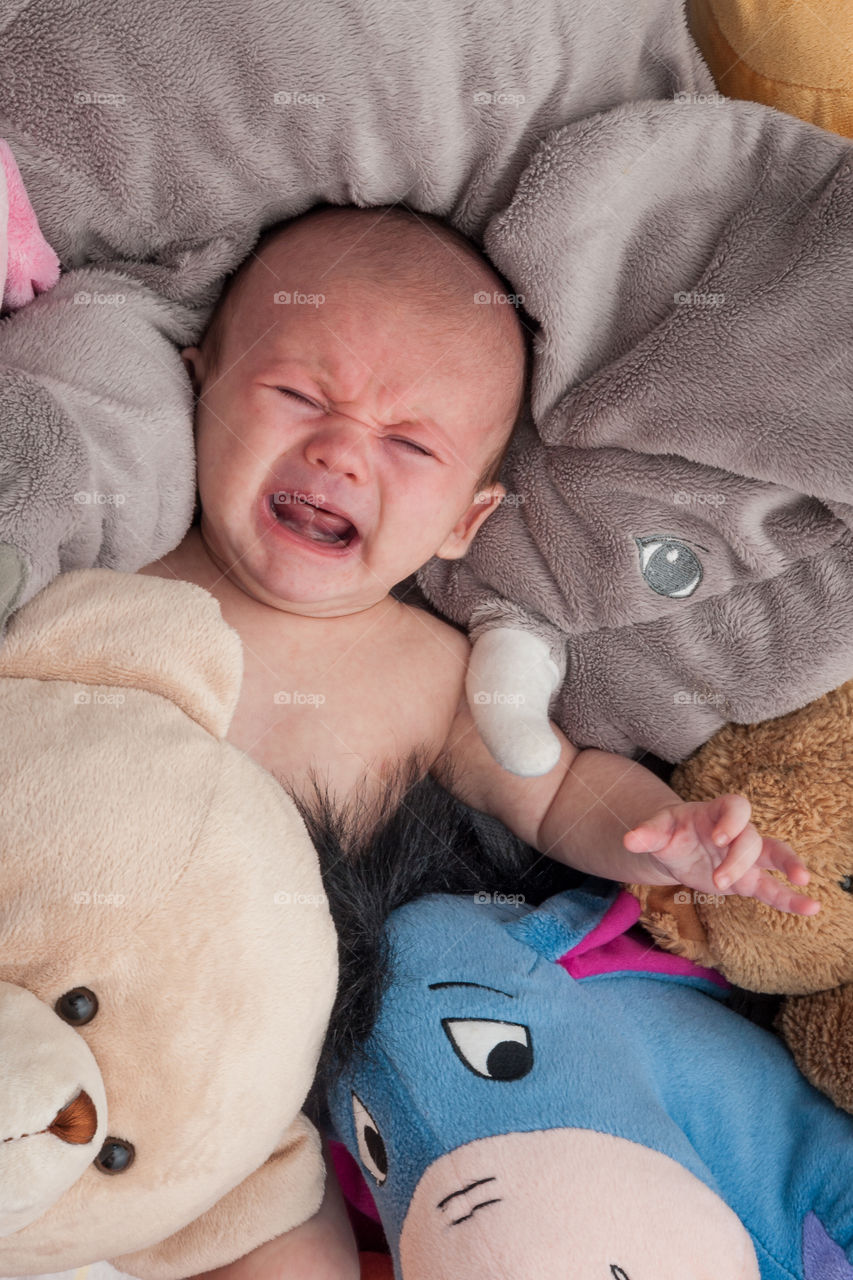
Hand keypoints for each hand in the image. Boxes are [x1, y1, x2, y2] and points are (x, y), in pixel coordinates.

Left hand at [623, 793, 819, 914]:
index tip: (719, 838)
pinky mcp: (748, 880)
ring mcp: (745, 856)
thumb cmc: (668, 832)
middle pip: (751, 839)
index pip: (735, 807)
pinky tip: (811, 908)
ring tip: (802, 881)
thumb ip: (646, 833)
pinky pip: (772, 888)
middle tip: (718, 882)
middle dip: (738, 860)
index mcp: (715, 812)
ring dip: (787, 867)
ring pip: (772, 856)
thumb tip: (629, 840)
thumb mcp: (656, 830)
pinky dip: (790, 899)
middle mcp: (736, 832)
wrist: (674, 846)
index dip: (732, 820)